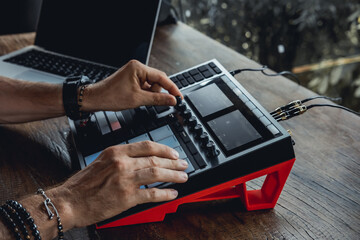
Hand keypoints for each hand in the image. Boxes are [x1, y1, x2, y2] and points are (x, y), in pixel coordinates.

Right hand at [50, 141, 187, 228]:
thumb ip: (121, 158)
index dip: (164, 149)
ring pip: (157, 173)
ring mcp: (125, 179)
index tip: (173, 153)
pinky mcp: (126, 197)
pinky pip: (151, 194)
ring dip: (173, 175)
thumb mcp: (101, 162)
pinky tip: (172, 194)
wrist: (68, 201)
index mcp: (116, 152)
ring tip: (183, 177)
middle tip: (183, 164)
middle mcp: (122, 163)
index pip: (147, 145)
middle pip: (155, 159)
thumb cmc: (82, 184)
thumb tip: (140, 160)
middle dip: (173, 162)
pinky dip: (165, 194)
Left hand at [82, 60, 181, 111]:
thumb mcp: (138, 99)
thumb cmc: (111, 96)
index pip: (161, 77)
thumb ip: (158, 99)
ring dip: (150, 94)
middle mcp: (137, 68)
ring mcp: (134, 73)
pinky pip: (145, 86)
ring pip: (152, 84)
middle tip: (151, 101)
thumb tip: (172, 100)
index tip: (179, 97)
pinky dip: (145, 94)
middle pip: (157, 80)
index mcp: (138, 68)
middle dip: (157, 92)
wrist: (96, 99)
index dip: (172, 88)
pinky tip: (138, 98)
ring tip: (139, 100)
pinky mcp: (132, 79)